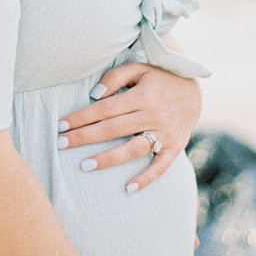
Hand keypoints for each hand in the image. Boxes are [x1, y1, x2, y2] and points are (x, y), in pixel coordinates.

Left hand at [58, 64, 200, 192]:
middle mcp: (153, 115)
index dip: (81, 117)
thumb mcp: (139, 68)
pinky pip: (161, 166)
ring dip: (109, 159)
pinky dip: (146, 178)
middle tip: (60, 144)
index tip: (60, 125)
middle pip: (113, 129)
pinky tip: (127, 188)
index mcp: (142, 95)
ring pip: (133, 149)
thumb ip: (116, 76)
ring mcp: (165, 133)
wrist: (195, 90)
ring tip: (84, 165)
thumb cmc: (158, 77)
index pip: (105, 108)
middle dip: (85, 137)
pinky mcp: (175, 147)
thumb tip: (94, 95)